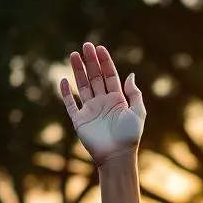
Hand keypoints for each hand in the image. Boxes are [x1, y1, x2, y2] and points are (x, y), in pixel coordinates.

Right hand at [60, 43, 145, 165]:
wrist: (117, 156)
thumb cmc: (130, 136)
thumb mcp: (138, 113)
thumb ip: (134, 94)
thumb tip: (131, 75)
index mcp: (117, 100)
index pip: (110, 76)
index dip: (105, 62)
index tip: (99, 48)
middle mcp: (103, 103)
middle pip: (95, 77)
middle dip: (91, 62)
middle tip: (86, 46)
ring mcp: (90, 110)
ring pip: (83, 86)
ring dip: (78, 71)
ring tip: (74, 55)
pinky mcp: (80, 120)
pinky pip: (71, 104)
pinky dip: (67, 93)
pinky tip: (64, 80)